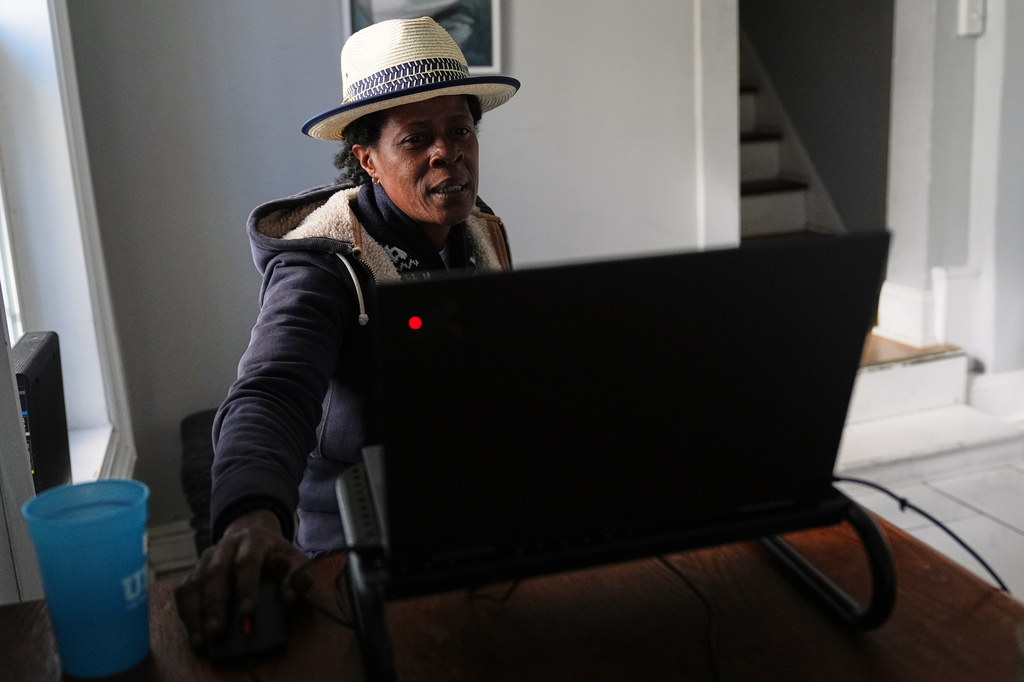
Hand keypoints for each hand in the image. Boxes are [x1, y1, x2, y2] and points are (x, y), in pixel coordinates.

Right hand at [174, 508, 310, 649]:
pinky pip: (184, 591)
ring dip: (195, 612)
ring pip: (194, 583)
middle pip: (215, 573)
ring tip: (200, 639)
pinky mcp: (195, 570)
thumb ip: (296, 575)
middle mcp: (226, 546)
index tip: (248, 612)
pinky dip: (185, 611)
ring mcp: (206, 557)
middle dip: (215, 604)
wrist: (253, 532)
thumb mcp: (292, 558)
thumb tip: (291, 597)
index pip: (247, 561)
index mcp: (252, 539)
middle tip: (216, 631)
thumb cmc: (275, 553)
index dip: (246, 586)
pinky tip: (192, 631)